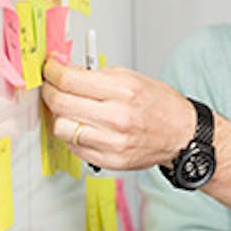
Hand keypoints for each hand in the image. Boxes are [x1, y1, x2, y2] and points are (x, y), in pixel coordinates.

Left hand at [41, 58, 195, 171]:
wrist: (182, 135)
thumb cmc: (159, 105)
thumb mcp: (132, 78)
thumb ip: (96, 74)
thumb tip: (63, 69)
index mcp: (123, 90)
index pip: (68, 79)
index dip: (51, 72)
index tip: (49, 70)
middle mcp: (117, 117)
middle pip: (59, 103)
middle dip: (49, 91)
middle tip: (51, 87)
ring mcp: (113, 142)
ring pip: (61, 128)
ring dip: (60, 116)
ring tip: (71, 110)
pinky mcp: (110, 161)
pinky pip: (74, 147)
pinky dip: (73, 135)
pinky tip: (85, 127)